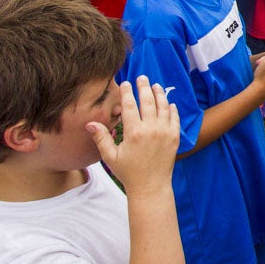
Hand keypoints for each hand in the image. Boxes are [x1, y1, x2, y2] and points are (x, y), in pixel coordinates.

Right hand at [86, 77, 179, 193]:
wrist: (150, 186)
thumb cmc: (128, 172)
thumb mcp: (110, 156)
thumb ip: (101, 137)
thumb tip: (90, 123)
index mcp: (134, 132)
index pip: (129, 106)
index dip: (127, 92)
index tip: (125, 83)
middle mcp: (151, 130)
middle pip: (148, 101)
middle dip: (144, 87)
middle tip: (142, 77)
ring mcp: (165, 132)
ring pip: (163, 107)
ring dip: (160, 94)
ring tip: (156, 85)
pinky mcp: (175, 138)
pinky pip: (174, 118)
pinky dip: (172, 109)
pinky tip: (169, 103)